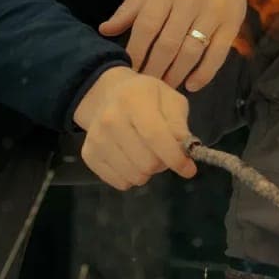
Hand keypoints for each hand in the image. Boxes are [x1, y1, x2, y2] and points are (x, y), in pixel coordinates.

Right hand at [71, 67, 198, 189]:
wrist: (107, 96)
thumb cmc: (146, 97)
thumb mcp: (170, 99)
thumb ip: (179, 123)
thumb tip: (185, 149)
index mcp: (133, 99)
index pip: (155, 136)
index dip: (175, 157)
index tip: (189, 169)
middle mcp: (109, 119)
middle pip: (146, 162)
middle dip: (162, 163)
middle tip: (163, 153)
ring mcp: (96, 138)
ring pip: (134, 176)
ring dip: (147, 171)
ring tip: (146, 154)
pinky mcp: (89, 155)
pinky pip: (120, 182)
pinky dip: (131, 177)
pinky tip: (131, 159)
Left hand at [100, 0, 259, 90]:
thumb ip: (131, 7)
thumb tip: (105, 30)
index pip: (147, 25)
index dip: (136, 50)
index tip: (127, 69)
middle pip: (168, 43)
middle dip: (153, 68)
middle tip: (144, 85)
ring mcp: (214, 12)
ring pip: (191, 51)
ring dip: (175, 74)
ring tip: (163, 87)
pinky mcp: (232, 24)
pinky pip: (217, 54)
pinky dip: (204, 73)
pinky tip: (191, 85)